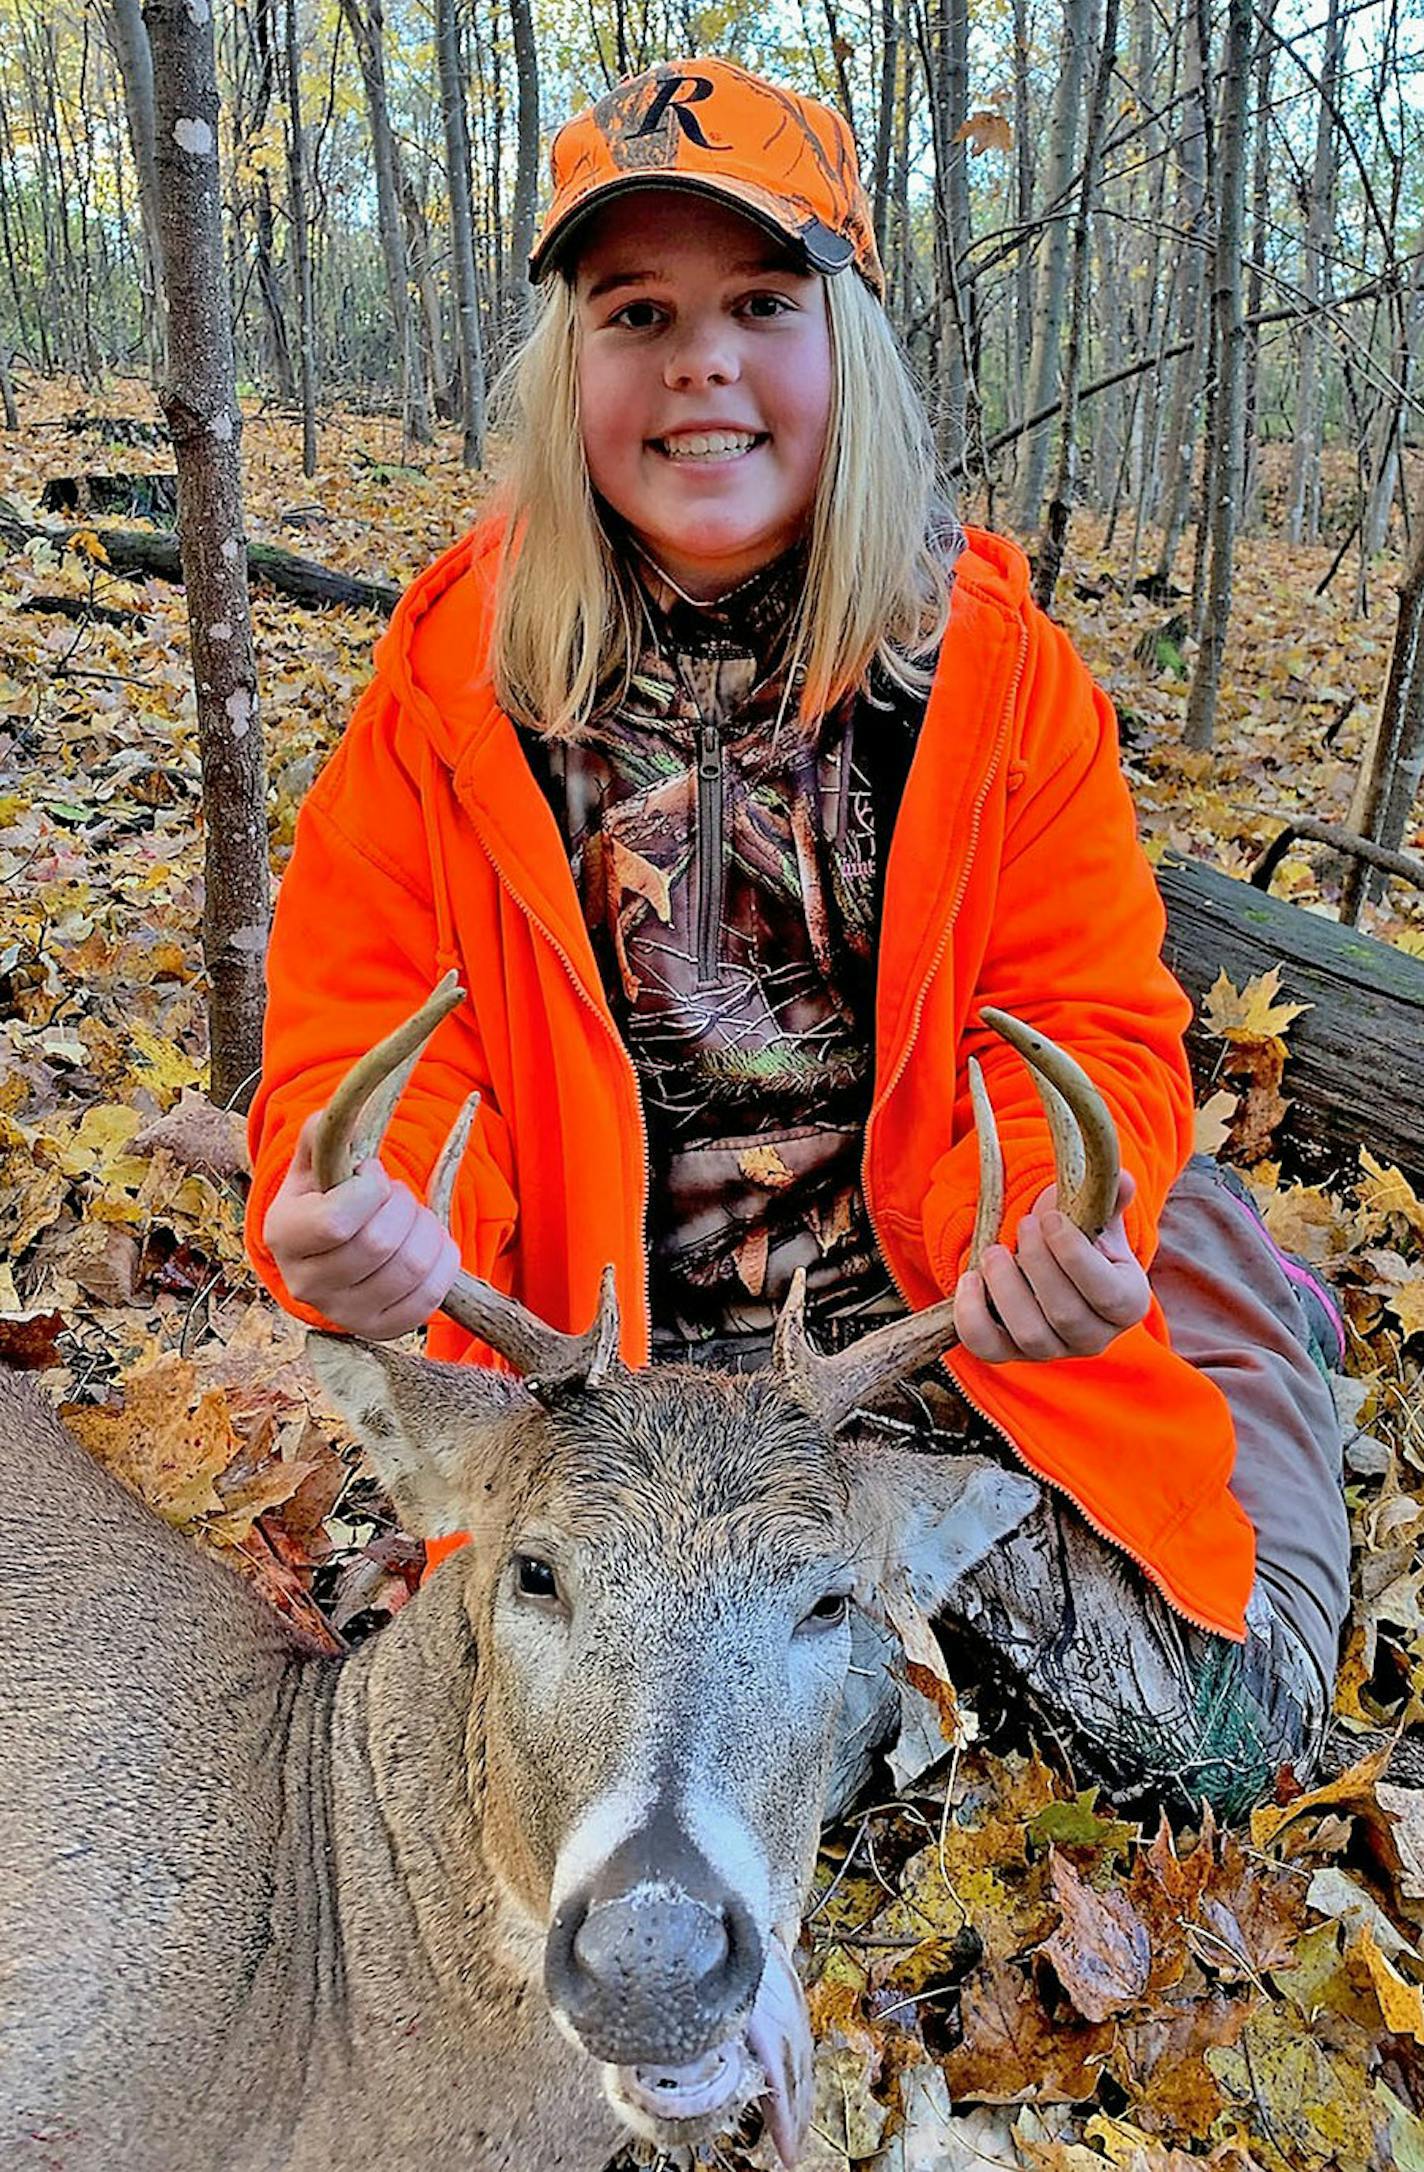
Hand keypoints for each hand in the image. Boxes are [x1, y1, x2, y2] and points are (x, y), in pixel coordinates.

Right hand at [263, 1110, 460, 1338]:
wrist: (329, 1254)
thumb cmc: (324, 1199)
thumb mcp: (315, 1166)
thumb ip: (323, 1136)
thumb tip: (336, 1114)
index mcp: (283, 1237)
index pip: (337, 1222)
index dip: (369, 1190)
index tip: (371, 1176)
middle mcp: (306, 1285)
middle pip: (379, 1244)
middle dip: (402, 1206)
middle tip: (397, 1196)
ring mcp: (344, 1315)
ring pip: (410, 1268)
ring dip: (426, 1230)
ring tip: (413, 1218)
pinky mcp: (381, 1330)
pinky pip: (430, 1297)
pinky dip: (443, 1261)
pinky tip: (430, 1244)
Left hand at [953, 1170, 1148, 1363]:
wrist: (1048, 1259)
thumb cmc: (1077, 1234)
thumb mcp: (1096, 1213)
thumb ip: (1108, 1196)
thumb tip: (1122, 1179)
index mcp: (1127, 1302)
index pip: (1107, 1294)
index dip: (1075, 1256)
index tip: (1050, 1218)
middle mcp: (1094, 1336)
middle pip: (1066, 1315)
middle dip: (1038, 1263)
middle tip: (1023, 1224)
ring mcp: (1053, 1350)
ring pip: (1030, 1335)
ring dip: (1006, 1287)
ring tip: (995, 1251)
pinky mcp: (1012, 1354)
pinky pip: (988, 1349)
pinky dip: (972, 1315)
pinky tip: (970, 1279)